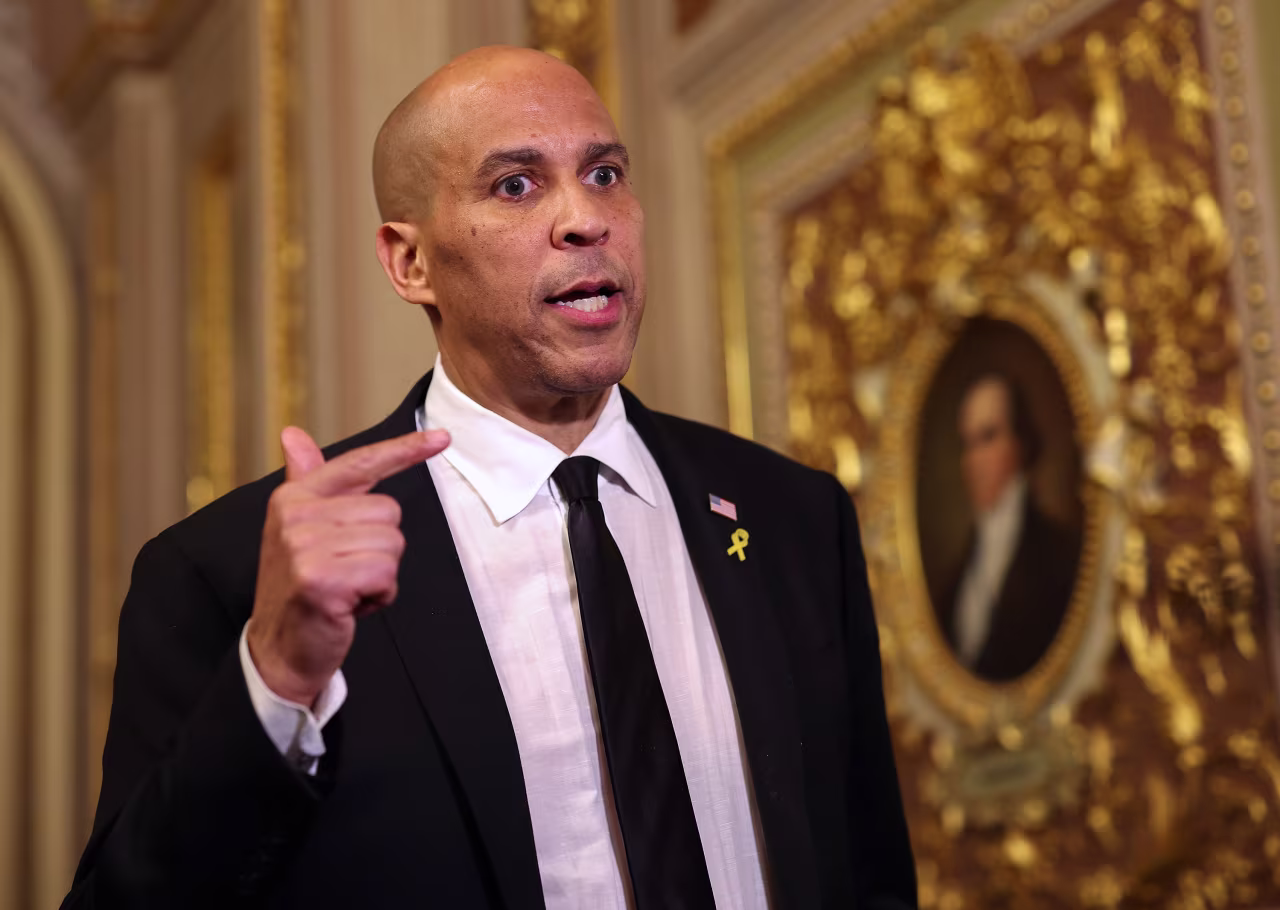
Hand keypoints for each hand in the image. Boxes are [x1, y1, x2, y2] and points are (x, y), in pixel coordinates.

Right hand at [246, 426, 449, 706]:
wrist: (279, 650)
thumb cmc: (301, 588)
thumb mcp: (299, 530)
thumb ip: (306, 481)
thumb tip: (293, 434)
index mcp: (294, 497)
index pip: (359, 463)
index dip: (404, 449)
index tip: (442, 437)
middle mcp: (295, 516)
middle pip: (388, 512)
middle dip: (380, 548)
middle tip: (345, 573)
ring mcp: (305, 547)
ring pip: (392, 544)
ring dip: (380, 575)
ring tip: (346, 589)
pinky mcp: (321, 580)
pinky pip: (385, 573)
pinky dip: (379, 595)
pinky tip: (350, 607)